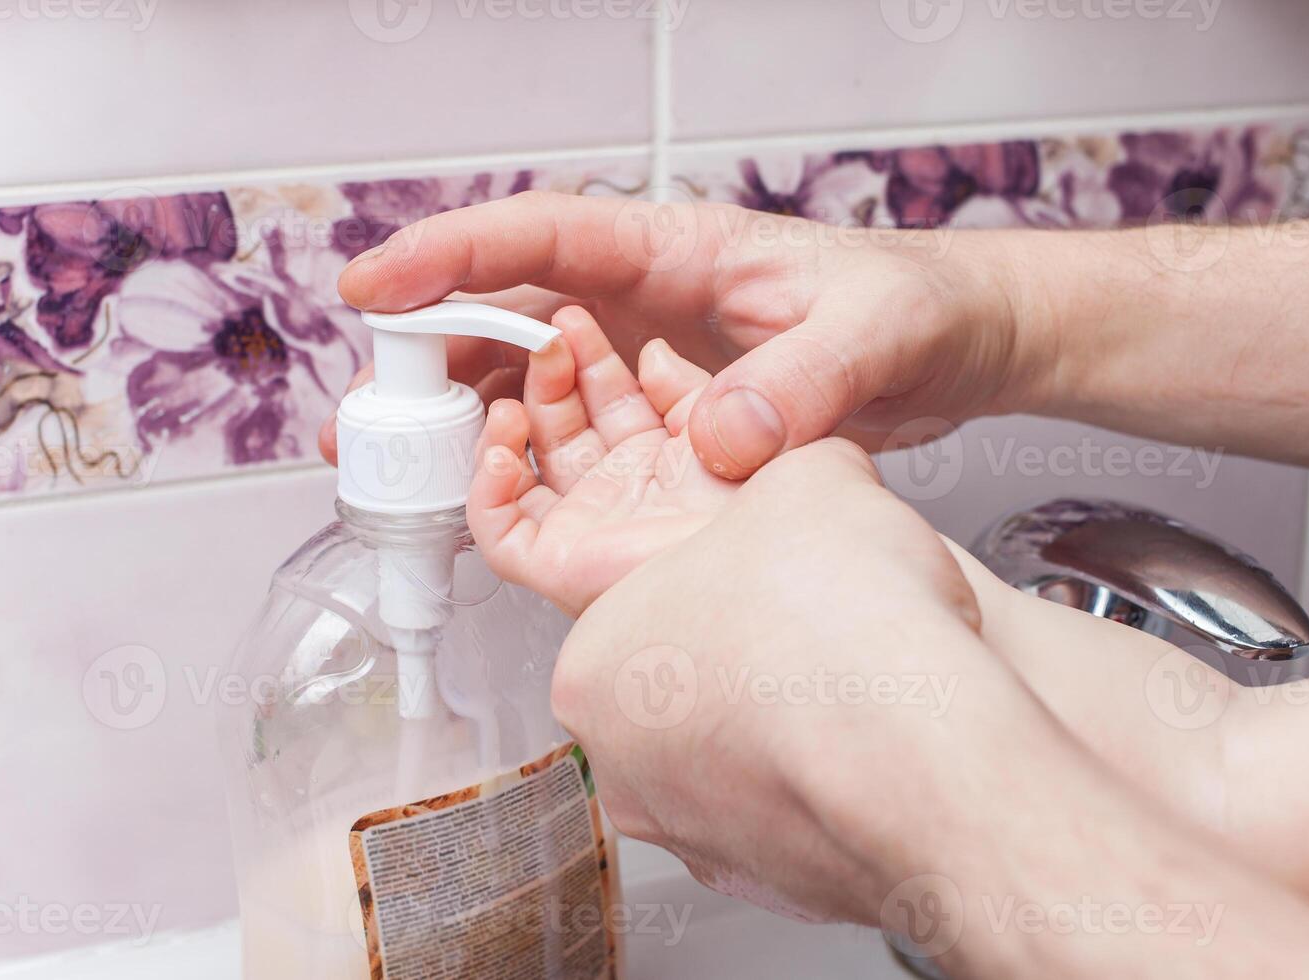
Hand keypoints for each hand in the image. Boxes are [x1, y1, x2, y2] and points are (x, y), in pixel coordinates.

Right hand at [328, 191, 1036, 477]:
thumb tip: (719, 442)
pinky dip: (516, 461)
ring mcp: (642, 361)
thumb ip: (805, 382)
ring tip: (390, 472)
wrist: (949, 349)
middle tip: (360, 422)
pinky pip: (567, 433)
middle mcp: (642, 302)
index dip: (452, 256)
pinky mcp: (658, 417)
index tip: (376, 285)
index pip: (545, 236)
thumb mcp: (874, 337)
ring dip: (455, 421)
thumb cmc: (913, 311)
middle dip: (423, 361)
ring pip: (522, 381)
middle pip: (505, 315)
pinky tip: (476, 497)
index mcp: (675, 251)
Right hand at [468, 305, 733, 616]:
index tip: (572, 321)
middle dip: (548, 378)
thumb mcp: (732, 418)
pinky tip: (504, 450)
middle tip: (544, 340)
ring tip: (517, 390)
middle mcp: (629, 496)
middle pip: (562, 428)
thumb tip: (653, 356)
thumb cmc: (769, 504)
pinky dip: (487, 490)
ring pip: (524, 474)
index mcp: (671, 461)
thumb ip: (688, 386)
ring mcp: (594, 530)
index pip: (610, 402)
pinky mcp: (564, 566)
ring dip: (509, 426)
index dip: (589, 359)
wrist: (763, 558)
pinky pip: (502, 533)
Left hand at [549, 437, 987, 924]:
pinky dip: (826, 776)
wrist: (928, 750)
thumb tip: (804, 469)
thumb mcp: (805, 477)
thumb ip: (781, 470)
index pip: (646, 600)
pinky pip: (792, 811)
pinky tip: (876, 735)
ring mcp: (694, 835)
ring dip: (787, 713)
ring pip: (735, 754)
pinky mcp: (770, 886)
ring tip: (859, 671)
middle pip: (685, 681)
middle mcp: (626, 764)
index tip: (767, 561)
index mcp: (595, 662)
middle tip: (815, 611)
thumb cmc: (843, 626)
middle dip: (747, 642)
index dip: (723, 567)